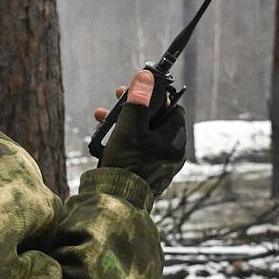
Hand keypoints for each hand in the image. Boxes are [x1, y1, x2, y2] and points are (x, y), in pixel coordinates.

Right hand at [95, 69, 186, 196]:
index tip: (140, 89)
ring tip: (102, 117)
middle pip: (156, 121)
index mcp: (175, 141)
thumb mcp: (129, 127)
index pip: (172, 108)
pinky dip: (125, 140)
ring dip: (124, 122)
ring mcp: (161, 166)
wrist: (115, 201)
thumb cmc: (125, 165)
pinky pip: (139, 150)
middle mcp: (173, 154)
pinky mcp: (149, 174)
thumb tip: (146, 77)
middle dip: (135, 108)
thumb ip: (138, 101)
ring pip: (144, 135)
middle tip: (118, 98)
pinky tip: (105, 138)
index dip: (156, 96)